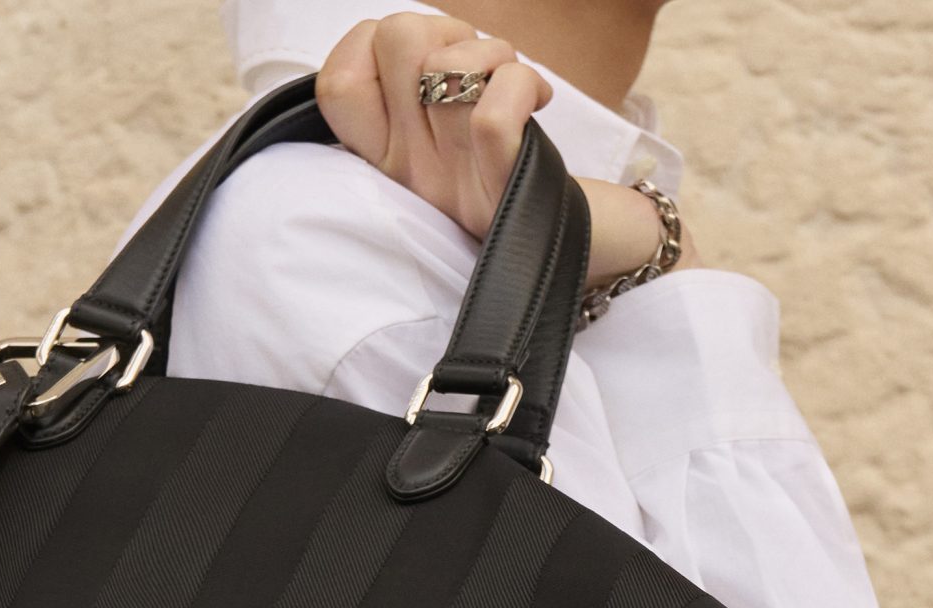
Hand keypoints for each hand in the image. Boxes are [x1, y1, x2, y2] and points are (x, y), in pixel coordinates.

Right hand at [316, 15, 691, 288]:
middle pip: (394, 41)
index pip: (336, 83)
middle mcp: (414, 169)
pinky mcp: (511, 190)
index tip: (422, 62)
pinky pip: (491, 115)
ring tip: (515, 85)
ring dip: (490, 52)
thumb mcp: (455, 136)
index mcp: (390, 156)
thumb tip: (406, 37)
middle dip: (442, 28)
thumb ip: (422, 91)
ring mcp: (458, 182)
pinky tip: (539, 99)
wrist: (596, 253)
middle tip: (478, 72)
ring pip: (444, 67)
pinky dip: (518, 84)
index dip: (369, 43)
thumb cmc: (525, 184)